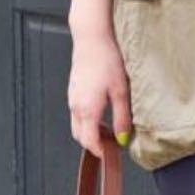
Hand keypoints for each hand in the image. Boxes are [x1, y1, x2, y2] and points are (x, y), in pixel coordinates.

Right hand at [67, 30, 132, 155]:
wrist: (92, 38)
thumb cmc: (107, 61)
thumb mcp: (120, 91)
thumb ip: (122, 117)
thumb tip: (122, 138)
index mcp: (87, 110)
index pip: (89, 141)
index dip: (99, 151)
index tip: (111, 155)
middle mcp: (75, 106)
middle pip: (80, 136)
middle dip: (94, 144)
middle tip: (112, 144)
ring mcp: (72, 97)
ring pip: (77, 124)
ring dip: (90, 131)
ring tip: (110, 128)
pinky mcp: (73, 89)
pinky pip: (76, 112)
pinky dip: (86, 119)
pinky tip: (102, 111)